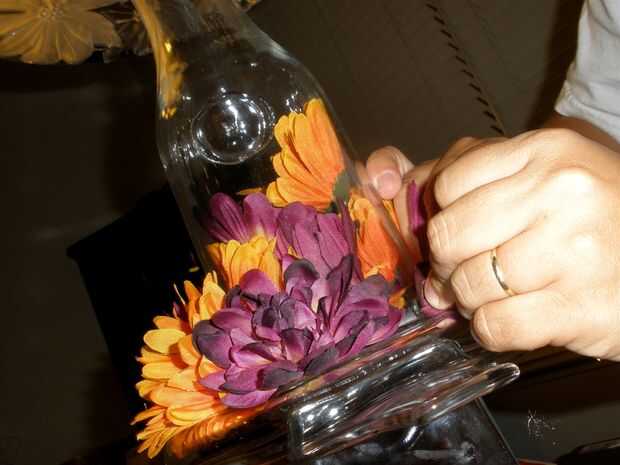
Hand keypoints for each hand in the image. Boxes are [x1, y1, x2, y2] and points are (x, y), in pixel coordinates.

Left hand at [369, 129, 619, 360]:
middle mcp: (561, 192)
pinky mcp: (584, 307)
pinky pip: (494, 327)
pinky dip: (490, 330)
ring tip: (495, 293)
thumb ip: (461, 171)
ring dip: (470, 298)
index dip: (442, 214)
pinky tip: (514, 318)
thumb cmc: (590, 217)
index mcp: (544, 150)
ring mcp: (576, 251)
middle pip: (448, 235)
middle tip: (466, 270)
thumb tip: (380, 177)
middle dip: (448, 262)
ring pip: (468, 284)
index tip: (460, 230)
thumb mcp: (536, 174)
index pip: (446, 184)